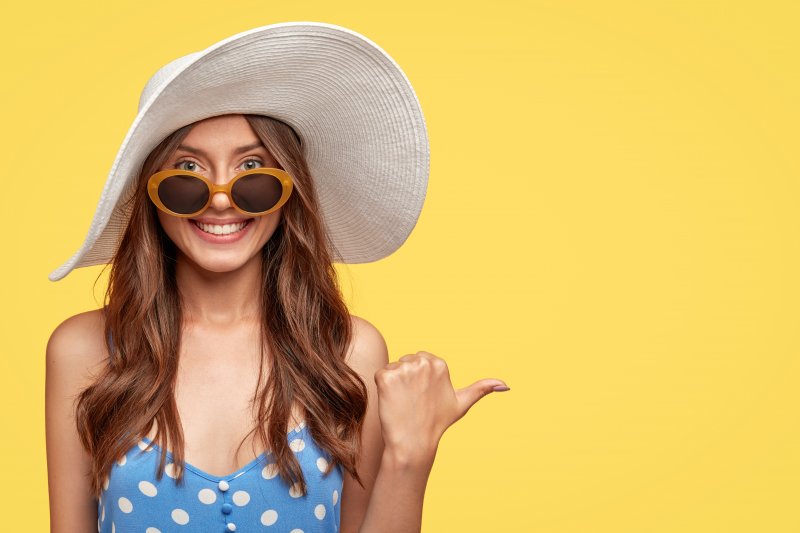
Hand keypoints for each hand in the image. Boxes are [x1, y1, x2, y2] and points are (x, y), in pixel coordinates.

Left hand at [374, 350, 508, 464]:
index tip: (423, 398)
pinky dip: (383, 388)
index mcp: (439, 363)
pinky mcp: (386, 377)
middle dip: (406, 380)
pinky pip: (380, 375)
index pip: (420, 361)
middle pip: (405, 362)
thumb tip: (507, 385)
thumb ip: (482, 389)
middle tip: (413, 402)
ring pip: (393, 369)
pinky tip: (392, 402)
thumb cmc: (437, 424)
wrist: (413, 443)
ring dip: (394, 384)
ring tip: (404, 403)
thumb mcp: (462, 403)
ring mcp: (404, 369)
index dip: (419, 381)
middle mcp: (423, 362)